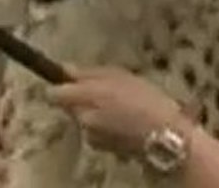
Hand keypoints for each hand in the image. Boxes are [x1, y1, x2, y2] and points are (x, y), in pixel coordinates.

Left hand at [47, 66, 181, 155]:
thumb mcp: (122, 76)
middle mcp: (82, 118)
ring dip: (94, 112)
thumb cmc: (148, 99)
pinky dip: (103, 126)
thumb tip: (65, 69)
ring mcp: (89, 136)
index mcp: (87, 96)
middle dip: (82, 99)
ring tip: (119, 108)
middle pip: (69, 106)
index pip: (53, 94)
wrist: (165, 135)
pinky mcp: (99, 148)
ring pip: (82, 119)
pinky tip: (123, 122)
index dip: (61, 87)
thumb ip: (90, 73)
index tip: (72, 82)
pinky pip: (93, 132)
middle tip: (106, 93)